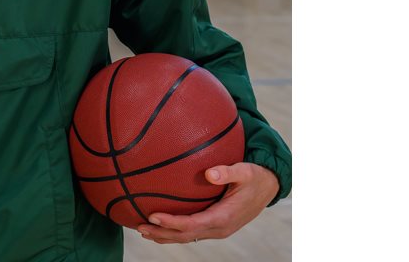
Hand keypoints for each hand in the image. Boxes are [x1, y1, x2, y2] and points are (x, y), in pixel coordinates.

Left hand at [136, 163, 278, 243]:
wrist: (269, 189)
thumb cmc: (255, 177)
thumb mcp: (246, 171)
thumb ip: (228, 172)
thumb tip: (209, 173)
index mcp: (223, 217)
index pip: (192, 224)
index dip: (172, 223)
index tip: (152, 216)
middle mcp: (219, 228)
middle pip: (185, 236)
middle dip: (161, 233)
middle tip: (139, 227)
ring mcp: (217, 230)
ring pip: (187, 237)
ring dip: (165, 236)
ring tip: (143, 231)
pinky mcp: (215, 226)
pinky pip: (192, 232)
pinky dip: (174, 231)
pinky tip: (160, 225)